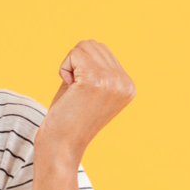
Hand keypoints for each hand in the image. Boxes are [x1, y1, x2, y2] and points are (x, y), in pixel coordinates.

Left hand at [38, 40, 136, 164]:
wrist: (61, 145)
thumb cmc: (68, 118)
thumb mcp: (90, 90)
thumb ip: (95, 68)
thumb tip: (91, 44)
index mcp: (128, 85)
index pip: (102, 51)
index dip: (82, 67)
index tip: (82, 94)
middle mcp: (125, 82)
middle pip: (93, 45)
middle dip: (75, 63)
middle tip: (74, 92)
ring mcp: (112, 80)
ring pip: (83, 46)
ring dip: (69, 66)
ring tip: (72, 91)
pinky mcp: (95, 78)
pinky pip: (74, 54)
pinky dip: (63, 69)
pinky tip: (68, 89)